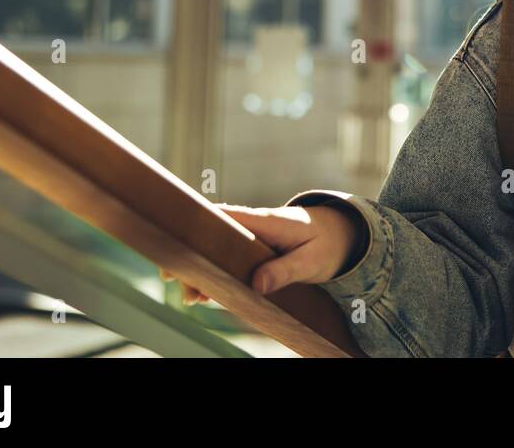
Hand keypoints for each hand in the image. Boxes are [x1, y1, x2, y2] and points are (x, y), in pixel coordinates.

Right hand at [159, 202, 363, 303]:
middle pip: (214, 236)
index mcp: (265, 221)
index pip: (226, 217)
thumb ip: (285, 270)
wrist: (341, 234)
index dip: (200, 228)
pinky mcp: (255, 251)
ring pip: (218, 251)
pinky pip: (229, 260)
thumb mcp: (311, 259)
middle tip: (173, 278)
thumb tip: (258, 284)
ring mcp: (252, 239)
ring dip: (203, 270)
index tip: (179, 243)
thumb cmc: (326, 243)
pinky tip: (204, 293)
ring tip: (190, 297)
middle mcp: (254, 226)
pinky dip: (216, 275)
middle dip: (193, 256)